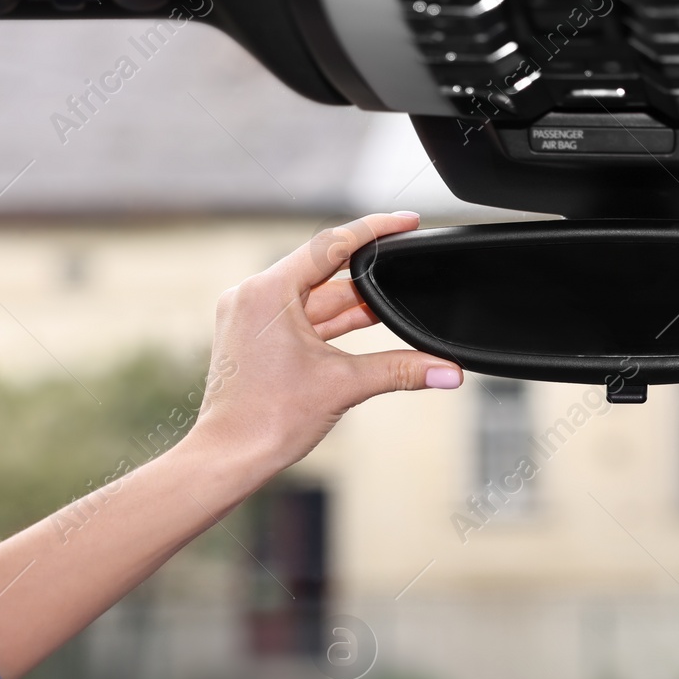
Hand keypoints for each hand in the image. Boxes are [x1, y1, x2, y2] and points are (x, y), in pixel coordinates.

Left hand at [186, 211, 462, 485]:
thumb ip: (402, 371)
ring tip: (392, 307)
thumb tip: (448, 372)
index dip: (375, 230)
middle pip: (323, 272)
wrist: (230, 457)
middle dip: (368, 278)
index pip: (331, 245)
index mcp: (268, 291)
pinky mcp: (252, 336)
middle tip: (408, 272)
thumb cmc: (267, 421)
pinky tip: (364, 325)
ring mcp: (249, 316)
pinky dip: (331, 322)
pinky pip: (299, 317)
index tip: (406, 221)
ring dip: (351, 304)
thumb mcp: (344, 385)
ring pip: (313, 298)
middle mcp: (252, 295)